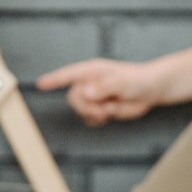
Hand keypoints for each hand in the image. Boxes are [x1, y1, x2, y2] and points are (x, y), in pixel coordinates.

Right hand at [35, 58, 166, 125]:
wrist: (151, 90)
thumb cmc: (137, 79)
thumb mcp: (121, 81)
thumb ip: (103, 87)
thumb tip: (85, 93)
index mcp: (92, 71)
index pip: (68, 75)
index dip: (54, 80)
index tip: (40, 84)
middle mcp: (89, 83)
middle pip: (73, 98)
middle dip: (86, 107)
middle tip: (103, 108)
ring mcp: (94, 97)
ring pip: (80, 110)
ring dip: (94, 114)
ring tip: (110, 109)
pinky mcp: (99, 109)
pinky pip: (89, 119)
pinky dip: (97, 120)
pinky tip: (108, 114)